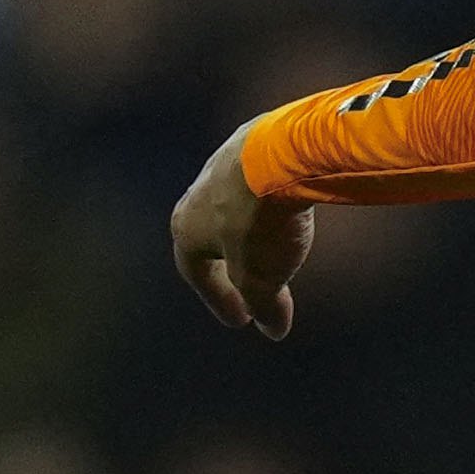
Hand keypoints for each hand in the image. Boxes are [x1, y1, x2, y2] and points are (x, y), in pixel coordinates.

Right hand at [170, 139, 312, 338]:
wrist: (283, 155)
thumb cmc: (260, 221)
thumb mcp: (262, 277)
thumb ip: (264, 305)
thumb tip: (273, 329)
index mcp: (186, 228)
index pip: (197, 273)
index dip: (220, 299)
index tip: (243, 320)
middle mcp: (197, 193)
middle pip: (211, 239)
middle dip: (231, 268)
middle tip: (250, 290)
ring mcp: (223, 166)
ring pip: (232, 209)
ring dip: (249, 235)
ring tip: (272, 253)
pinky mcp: (253, 145)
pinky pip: (257, 186)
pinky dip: (268, 207)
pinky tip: (288, 213)